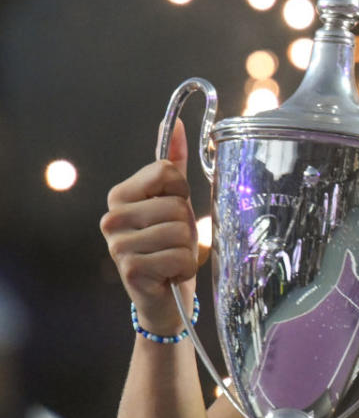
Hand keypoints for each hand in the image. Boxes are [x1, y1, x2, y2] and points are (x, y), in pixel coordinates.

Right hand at [100, 119, 200, 335]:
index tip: (174, 208)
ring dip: (187, 248)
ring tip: (172, 257)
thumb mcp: (174, 199)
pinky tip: (169, 274)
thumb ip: (172, 162)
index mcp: (120, 194)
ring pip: (179, 230)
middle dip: (187, 224)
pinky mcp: (130, 269)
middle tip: (175, 240)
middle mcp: (111, 217)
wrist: (166, 295)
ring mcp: (117, 244)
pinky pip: (178, 256)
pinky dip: (183, 267)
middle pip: (176, 203)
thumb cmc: (170, 242)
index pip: (166, 171)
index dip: (182, 191)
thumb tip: (174, 122)